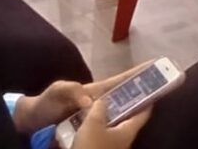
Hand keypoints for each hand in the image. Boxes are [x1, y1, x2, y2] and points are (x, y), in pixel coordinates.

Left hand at [18, 67, 145, 136]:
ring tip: (155, 108)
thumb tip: (90, 101)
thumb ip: (71, 90)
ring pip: (122, 113)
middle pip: (127, 96)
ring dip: (137, 110)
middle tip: (164, 88)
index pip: (121, 80)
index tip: (157, 65)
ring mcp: (97, 118)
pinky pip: (112, 129)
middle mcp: (100, 103)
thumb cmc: (46, 103)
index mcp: (95, 91)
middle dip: (145, 90)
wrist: (33, 123)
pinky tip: (133, 129)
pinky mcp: (93, 132)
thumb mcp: (57, 91)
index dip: (138, 72)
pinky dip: (124, 127)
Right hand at [72, 98, 151, 148]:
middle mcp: (124, 140)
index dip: (146, 100)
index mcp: (128, 132)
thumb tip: (103, 99)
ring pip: (113, 127)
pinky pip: (102, 135)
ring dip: (107, 116)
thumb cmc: (92, 147)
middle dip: (122, 106)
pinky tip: (88, 121)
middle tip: (116, 92)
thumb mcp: (93, 124)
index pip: (143, 114)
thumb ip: (99, 108)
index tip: (146, 88)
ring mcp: (113, 147)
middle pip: (127, 119)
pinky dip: (98, 126)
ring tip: (98, 104)